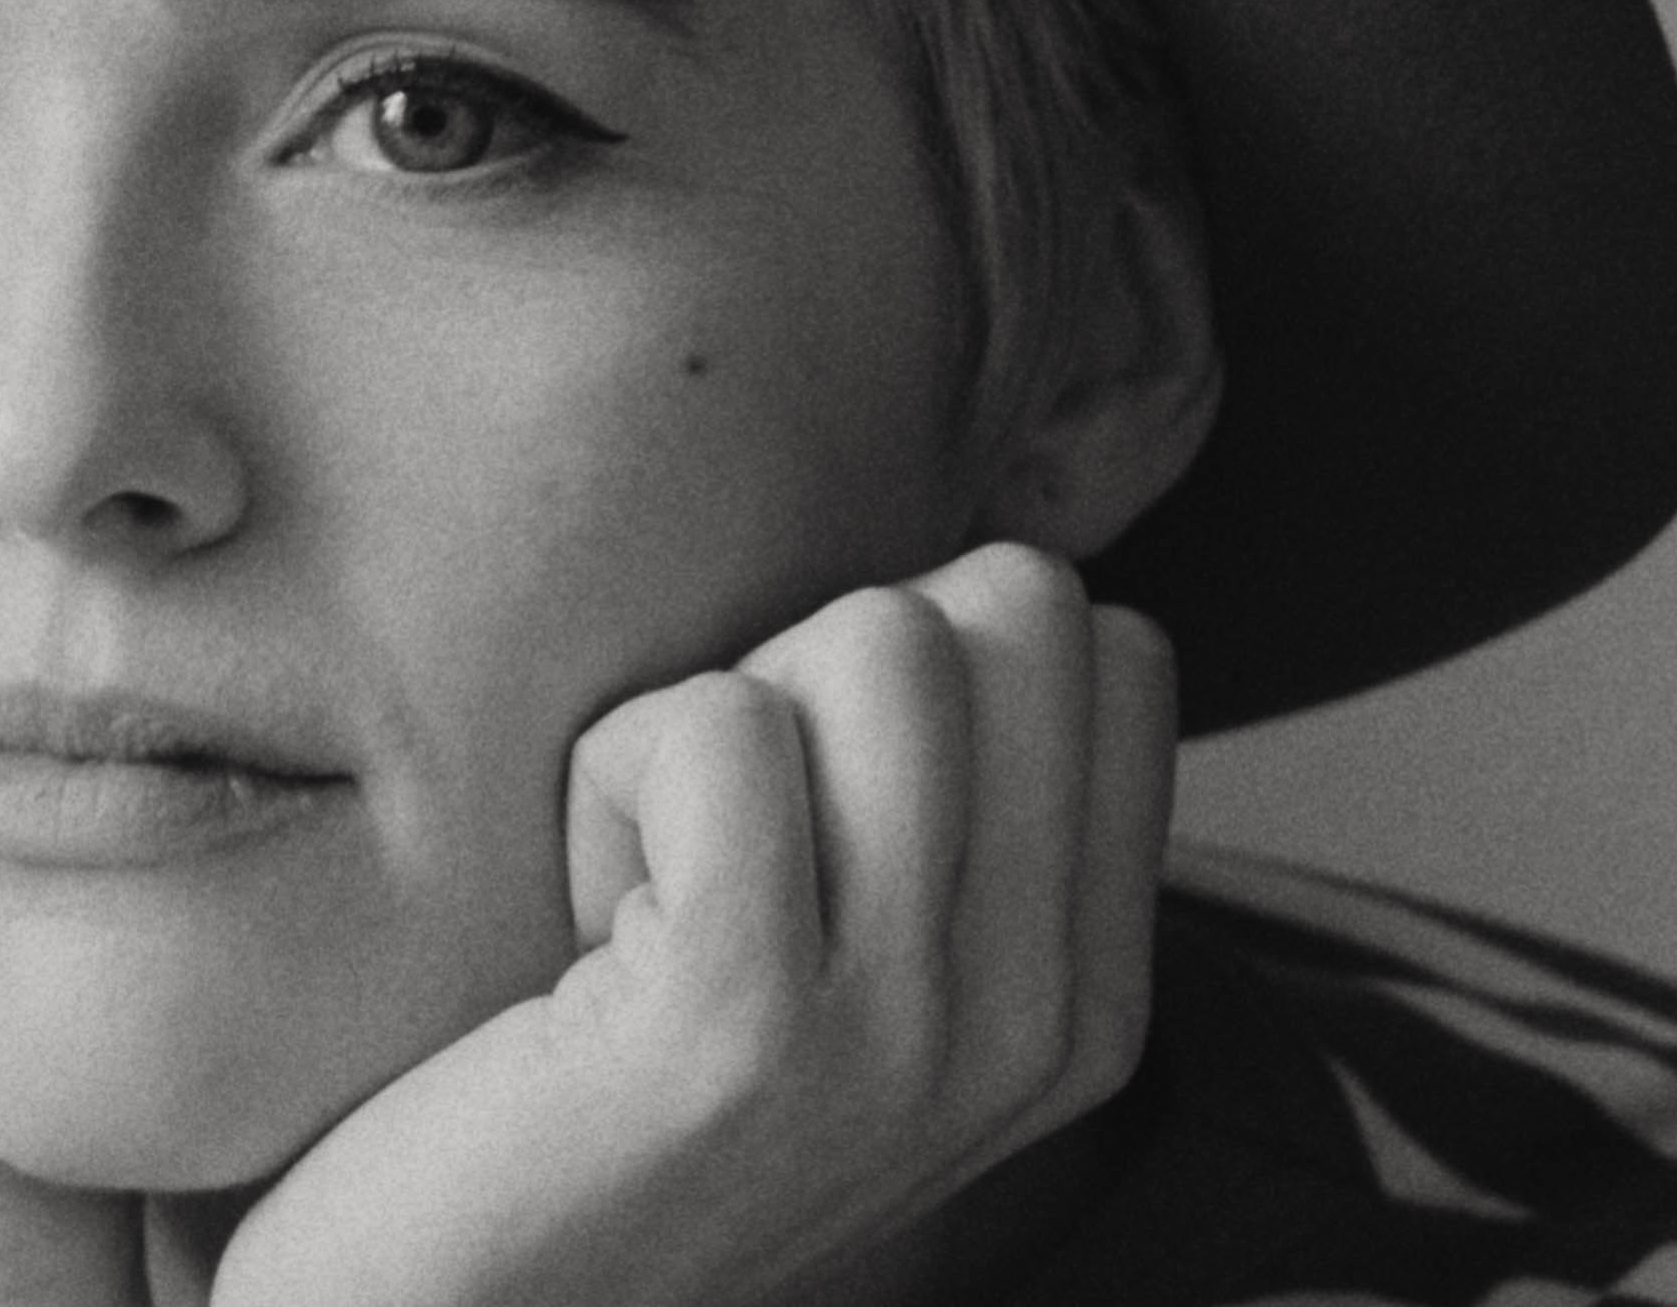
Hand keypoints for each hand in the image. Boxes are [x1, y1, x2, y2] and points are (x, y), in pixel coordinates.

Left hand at [212, 543, 1173, 1306]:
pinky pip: (717, 725)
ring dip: (706, 722)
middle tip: (716, 837)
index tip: (801, 822)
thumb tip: (971, 587)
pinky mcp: (744, 1018)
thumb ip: (945, 808)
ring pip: (881, 639)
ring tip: (648, 887)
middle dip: (825, 660)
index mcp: (1081, 1003)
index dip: (911, 662)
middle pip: (1012, 606)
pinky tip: (578, 930)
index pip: (1099, 646)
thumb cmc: (601, 1089)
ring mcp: (903, 1031)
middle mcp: (1034, 1025)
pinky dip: (606, 777)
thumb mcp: (841, 963)